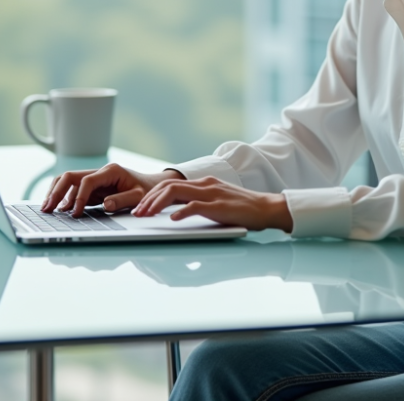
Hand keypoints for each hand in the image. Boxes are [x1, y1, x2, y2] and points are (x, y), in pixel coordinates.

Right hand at [40, 163, 184, 215]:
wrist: (152, 187)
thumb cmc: (146, 191)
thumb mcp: (139, 197)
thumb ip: (123, 200)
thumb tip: (105, 205)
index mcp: (111, 171)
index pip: (87, 181)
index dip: (78, 196)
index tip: (74, 213)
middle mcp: (99, 172)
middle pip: (70, 176)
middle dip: (57, 192)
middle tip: (46, 208)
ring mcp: (94, 179)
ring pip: (68, 181)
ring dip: (56, 193)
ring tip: (46, 209)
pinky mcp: (92, 188)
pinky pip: (73, 190)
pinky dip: (63, 199)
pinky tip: (57, 210)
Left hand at [132, 177, 293, 232]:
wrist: (267, 208)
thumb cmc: (242, 209)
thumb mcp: (216, 203)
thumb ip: (198, 203)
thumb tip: (175, 214)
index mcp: (203, 183)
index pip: (171, 184)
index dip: (152, 195)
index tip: (140, 207)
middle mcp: (205, 184)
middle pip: (169, 185)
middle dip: (149, 199)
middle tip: (136, 213)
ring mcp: (212, 193)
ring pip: (177, 192)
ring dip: (157, 204)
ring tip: (146, 216)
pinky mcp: (219, 206)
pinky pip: (196, 206)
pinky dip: (181, 212)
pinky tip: (172, 220)